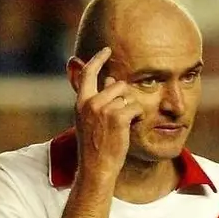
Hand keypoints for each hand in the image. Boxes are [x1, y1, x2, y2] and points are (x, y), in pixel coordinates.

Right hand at [74, 47, 143, 178]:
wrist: (96, 167)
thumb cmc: (95, 147)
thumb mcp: (88, 121)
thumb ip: (96, 100)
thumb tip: (109, 80)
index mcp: (81, 103)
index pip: (88, 73)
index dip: (98, 59)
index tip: (107, 50)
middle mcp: (90, 102)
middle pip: (116, 84)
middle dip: (124, 97)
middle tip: (121, 117)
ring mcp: (103, 109)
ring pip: (128, 96)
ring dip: (131, 109)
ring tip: (123, 126)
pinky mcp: (117, 117)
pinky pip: (136, 107)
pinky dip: (138, 116)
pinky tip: (131, 127)